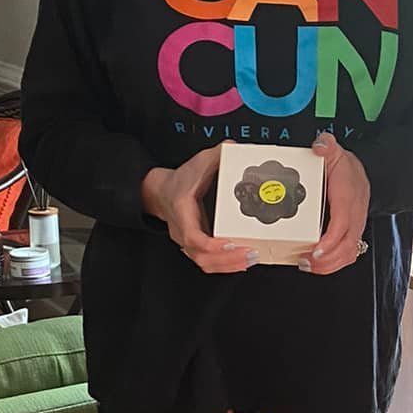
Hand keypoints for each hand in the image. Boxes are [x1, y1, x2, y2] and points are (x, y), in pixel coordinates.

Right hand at [141, 150, 258, 273]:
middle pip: (201, 256)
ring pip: (204, 263)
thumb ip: (217, 155)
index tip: (229, 242)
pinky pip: (208, 262)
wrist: (161, 191)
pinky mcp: (195, 247)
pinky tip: (242, 261)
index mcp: (182, 211)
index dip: (211, 244)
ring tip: (251, 258)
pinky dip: (225, 265)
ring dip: (228, 265)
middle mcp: (182, 231)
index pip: (192, 236)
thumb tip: (234, 148)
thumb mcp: (198, 162)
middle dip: (227, 259)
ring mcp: (187, 242)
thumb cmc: (180, 180)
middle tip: (251, 253)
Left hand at [304, 133, 370, 275]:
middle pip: (348, 245)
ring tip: (309, 266)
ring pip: (350, 253)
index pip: (344, 223)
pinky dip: (333, 264)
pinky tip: (317, 264)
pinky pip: (349, 253)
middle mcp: (355, 214)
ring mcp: (355, 225)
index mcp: (349, 197)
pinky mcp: (352, 233)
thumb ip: (326, 146)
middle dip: (328, 259)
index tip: (317, 250)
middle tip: (307, 262)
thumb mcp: (334, 151)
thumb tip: (320, 146)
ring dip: (330, 265)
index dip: (331, 240)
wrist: (360, 172)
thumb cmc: (345, 167)